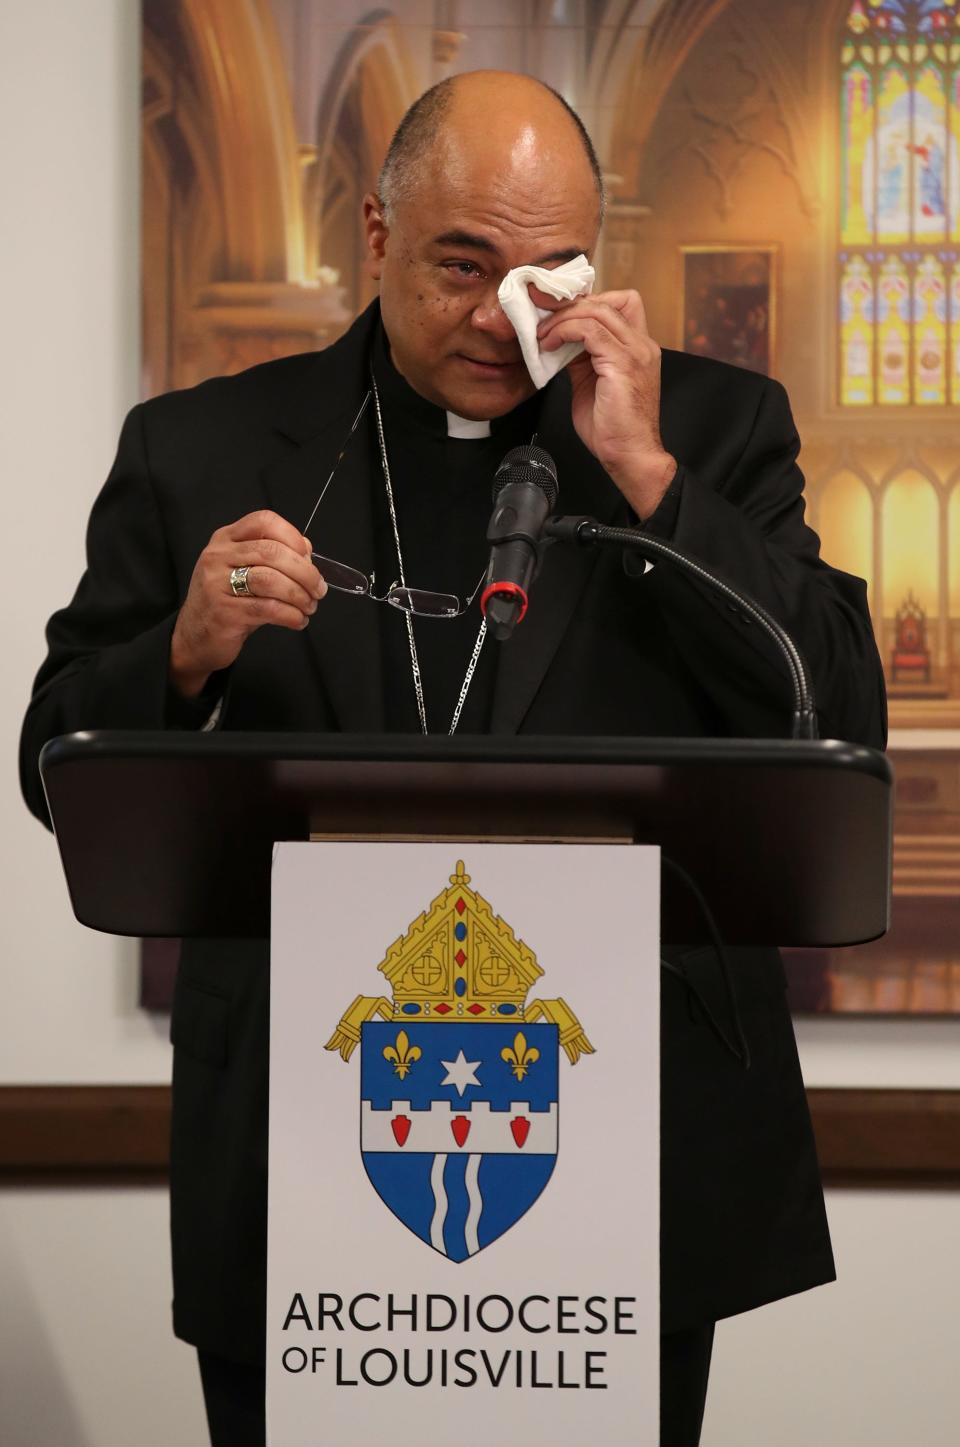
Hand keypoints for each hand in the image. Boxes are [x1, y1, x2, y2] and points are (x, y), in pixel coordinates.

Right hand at [169, 510, 325, 697]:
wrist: (194, 637)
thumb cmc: (226, 601)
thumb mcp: (243, 570)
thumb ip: (271, 556)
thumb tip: (306, 549)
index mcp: (225, 539)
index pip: (263, 521)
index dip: (292, 535)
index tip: (309, 557)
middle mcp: (218, 556)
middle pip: (272, 552)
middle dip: (305, 572)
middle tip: (319, 590)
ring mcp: (217, 583)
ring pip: (271, 580)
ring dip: (299, 595)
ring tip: (309, 607)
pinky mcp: (223, 612)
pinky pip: (267, 609)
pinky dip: (291, 615)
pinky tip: (298, 620)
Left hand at [532, 287, 676, 519]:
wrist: (629, 456)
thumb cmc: (612, 429)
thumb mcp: (590, 383)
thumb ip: (580, 358)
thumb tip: (558, 342)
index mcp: (637, 348)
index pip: (617, 303)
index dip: (585, 302)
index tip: (554, 311)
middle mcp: (641, 344)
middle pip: (607, 300)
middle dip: (569, 303)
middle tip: (541, 313)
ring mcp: (635, 351)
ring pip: (597, 310)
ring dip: (562, 318)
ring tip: (542, 334)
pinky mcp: (623, 363)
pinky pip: (590, 330)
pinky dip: (565, 331)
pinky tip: (550, 345)